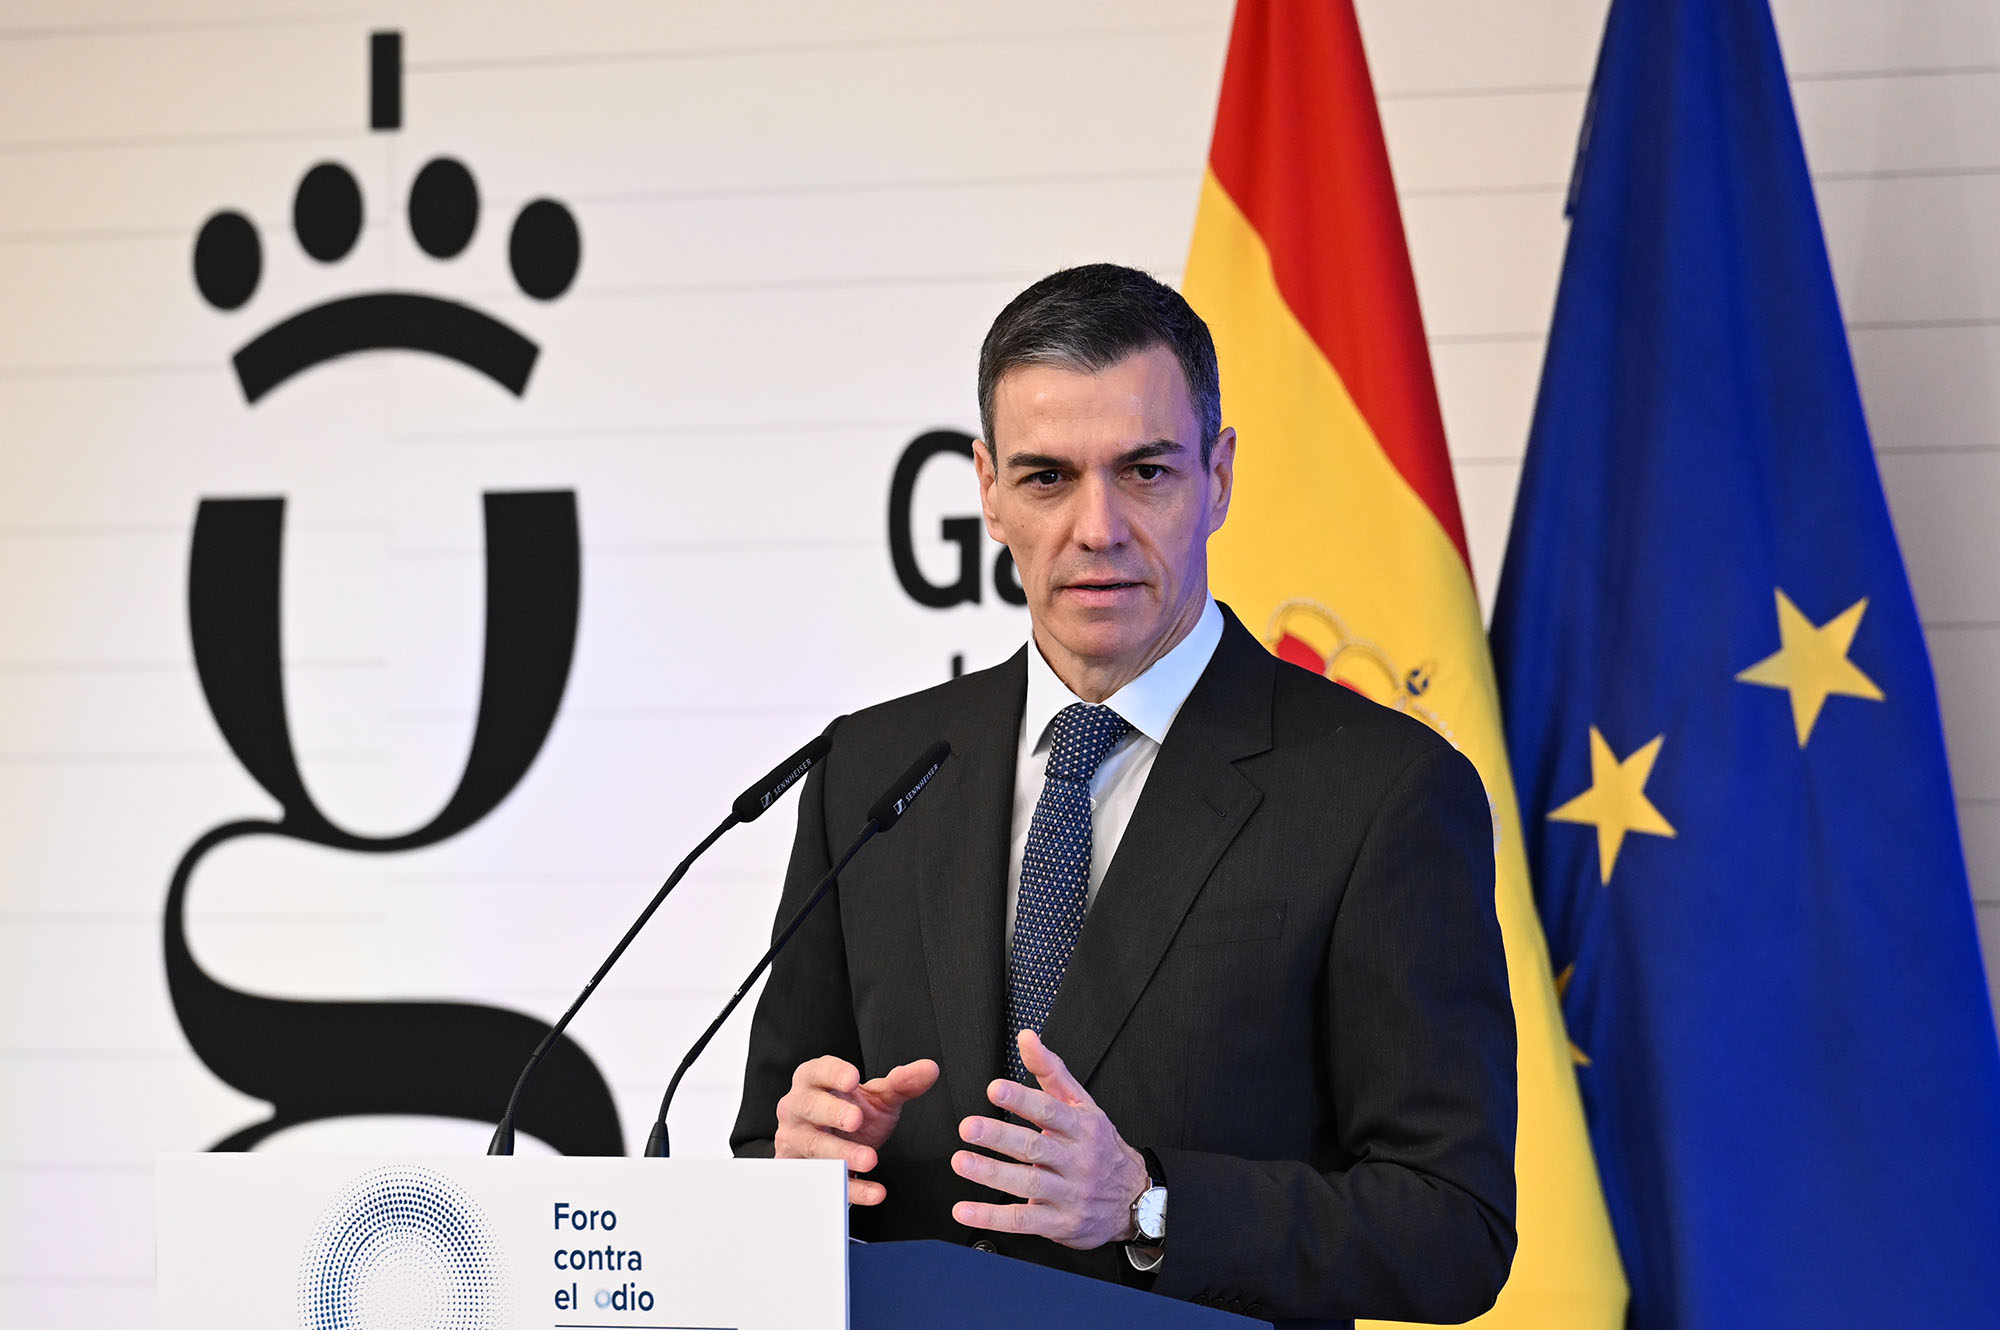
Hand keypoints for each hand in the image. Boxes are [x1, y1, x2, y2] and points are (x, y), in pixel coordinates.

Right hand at [774, 1054, 938, 1205]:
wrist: (832, 1148)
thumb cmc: (849, 1112)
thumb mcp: (878, 1097)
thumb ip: (902, 1083)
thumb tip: (929, 1069)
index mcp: (813, 1081)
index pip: (817, 1070)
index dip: (832, 1073)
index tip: (852, 1079)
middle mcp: (797, 1107)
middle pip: (808, 1106)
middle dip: (832, 1112)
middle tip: (856, 1119)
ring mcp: (794, 1140)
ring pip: (813, 1145)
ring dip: (841, 1153)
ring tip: (870, 1159)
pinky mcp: (801, 1172)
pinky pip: (824, 1182)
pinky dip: (851, 1188)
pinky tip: (874, 1192)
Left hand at [949, 1029, 1148, 1248]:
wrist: (1134, 1200)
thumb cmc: (1100, 1147)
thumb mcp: (1083, 1105)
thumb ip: (1051, 1071)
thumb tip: (1027, 1037)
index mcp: (1082, 1127)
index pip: (1050, 1111)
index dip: (1022, 1099)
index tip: (995, 1089)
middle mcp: (1077, 1160)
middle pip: (1036, 1148)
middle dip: (1000, 1137)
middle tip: (968, 1127)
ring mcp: (1069, 1194)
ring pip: (1028, 1184)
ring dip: (991, 1174)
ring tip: (961, 1161)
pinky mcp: (1059, 1223)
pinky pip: (1023, 1221)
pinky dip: (992, 1217)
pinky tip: (965, 1210)